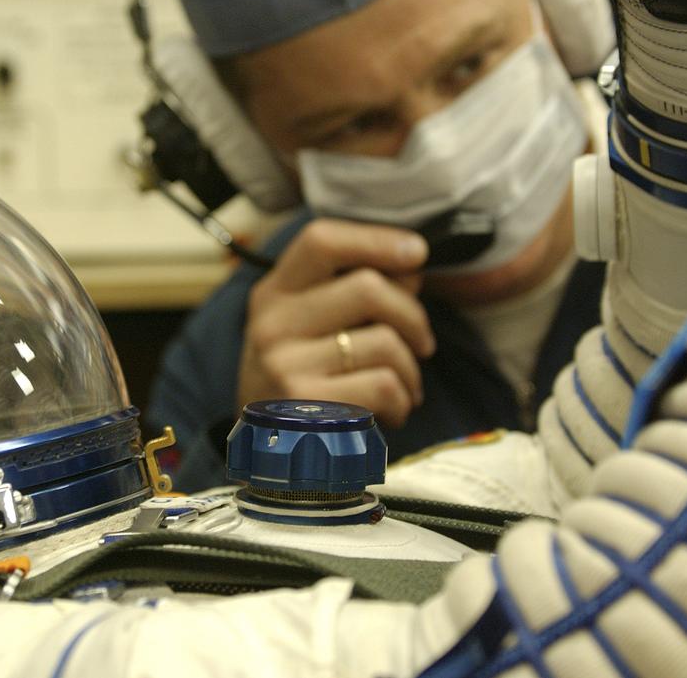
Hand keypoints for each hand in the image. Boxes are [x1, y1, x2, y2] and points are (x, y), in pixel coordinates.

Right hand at [237, 219, 435, 427]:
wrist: (264, 448)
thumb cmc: (300, 375)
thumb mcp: (307, 325)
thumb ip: (352, 290)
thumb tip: (410, 267)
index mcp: (274, 292)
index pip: (321, 240)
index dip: (376, 239)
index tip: (417, 253)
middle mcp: (272, 323)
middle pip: (368, 288)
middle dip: (413, 315)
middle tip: (422, 342)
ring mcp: (286, 365)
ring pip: (386, 342)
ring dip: (412, 368)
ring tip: (404, 386)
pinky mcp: (307, 408)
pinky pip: (383, 385)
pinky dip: (402, 400)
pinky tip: (391, 410)